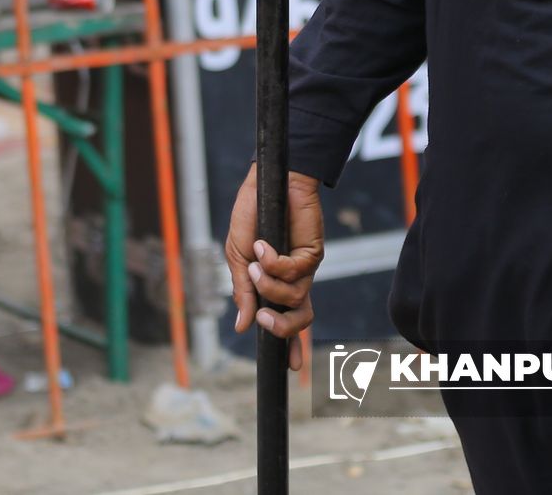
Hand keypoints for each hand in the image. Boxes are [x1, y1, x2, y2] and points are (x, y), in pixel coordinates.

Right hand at [225, 163, 324, 369]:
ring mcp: (305, 268)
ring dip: (270, 287)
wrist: (267, 180)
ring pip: (295, 299)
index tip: (290, 370)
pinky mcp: (313, 253)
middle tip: (263, 319)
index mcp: (277, 283)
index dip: (291, 346)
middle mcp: (295, 280)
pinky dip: (274, 262)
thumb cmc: (252, 214)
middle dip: (282, 328)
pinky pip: (294, 272)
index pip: (288, 320)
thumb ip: (242, 290)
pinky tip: (264, 246)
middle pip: (300, 320)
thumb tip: (243, 326)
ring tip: (255, 265)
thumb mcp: (238, 255)